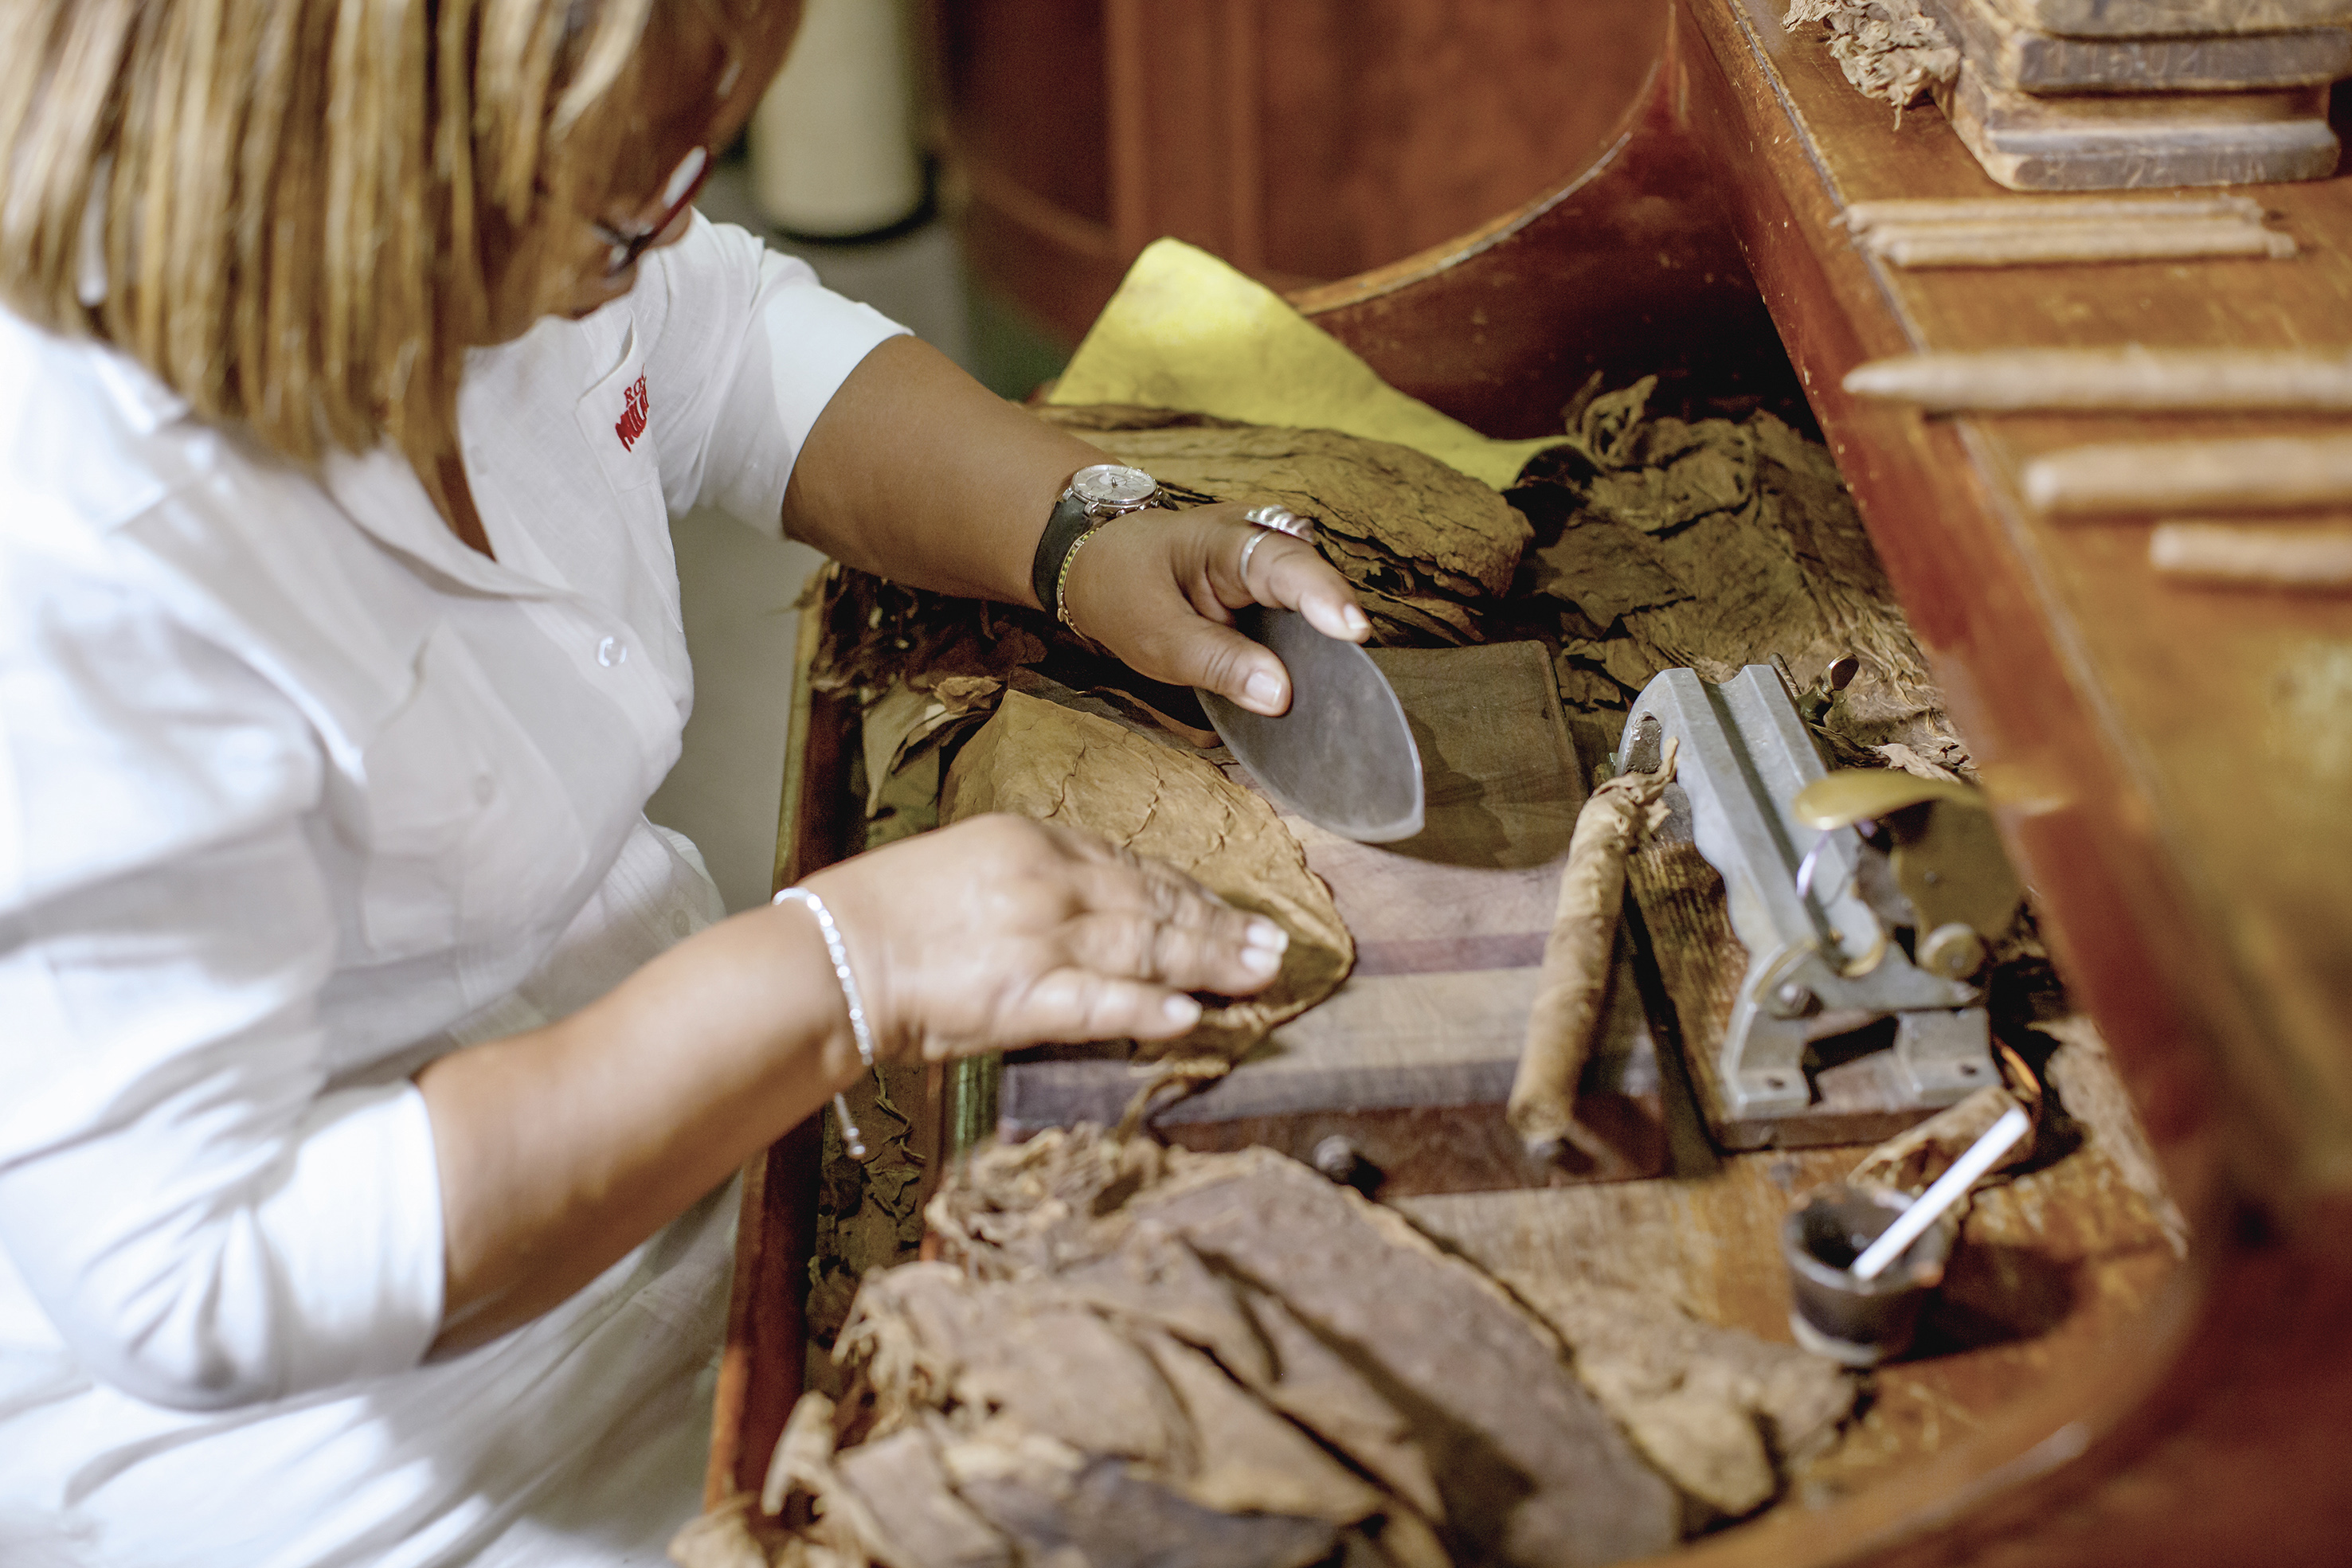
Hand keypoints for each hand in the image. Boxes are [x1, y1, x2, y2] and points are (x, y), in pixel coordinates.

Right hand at [800, 814, 1288, 1062]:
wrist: (831, 956)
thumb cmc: (886, 914)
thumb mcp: (968, 868)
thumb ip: (1035, 883)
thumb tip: (1092, 907)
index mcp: (1032, 841)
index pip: (1131, 867)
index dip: (1187, 892)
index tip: (1228, 909)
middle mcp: (1046, 882)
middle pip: (1153, 903)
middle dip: (1219, 925)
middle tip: (1273, 942)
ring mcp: (1038, 938)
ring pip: (1145, 947)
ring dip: (1210, 961)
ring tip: (1260, 973)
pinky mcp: (1022, 996)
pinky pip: (1101, 1001)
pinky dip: (1149, 1007)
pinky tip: (1192, 1015)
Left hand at [1059, 502, 1371, 715]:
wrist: (1103, 564)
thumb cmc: (1125, 590)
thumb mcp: (1157, 638)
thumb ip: (1218, 664)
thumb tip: (1281, 696)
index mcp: (1227, 540)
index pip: (1286, 564)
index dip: (1323, 597)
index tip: (1352, 632)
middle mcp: (1262, 542)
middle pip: (1316, 581)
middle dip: (1338, 625)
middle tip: (1358, 682)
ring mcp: (1271, 565)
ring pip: (1314, 601)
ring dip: (1327, 643)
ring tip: (1345, 691)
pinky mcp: (1273, 591)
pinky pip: (1302, 617)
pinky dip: (1310, 648)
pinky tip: (1318, 684)